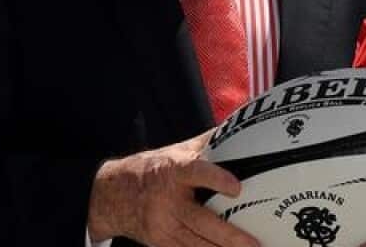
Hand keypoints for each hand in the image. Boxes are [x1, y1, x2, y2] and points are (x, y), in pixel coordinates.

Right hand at [87, 131, 257, 246]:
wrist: (112, 195)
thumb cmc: (152, 169)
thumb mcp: (176, 151)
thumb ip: (207, 144)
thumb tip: (239, 129)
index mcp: (172, 170)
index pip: (194, 172)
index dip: (215, 179)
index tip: (236, 187)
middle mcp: (166, 201)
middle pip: (199, 220)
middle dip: (228, 235)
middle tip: (254, 243)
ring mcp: (162, 226)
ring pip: (195, 243)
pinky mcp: (161, 243)